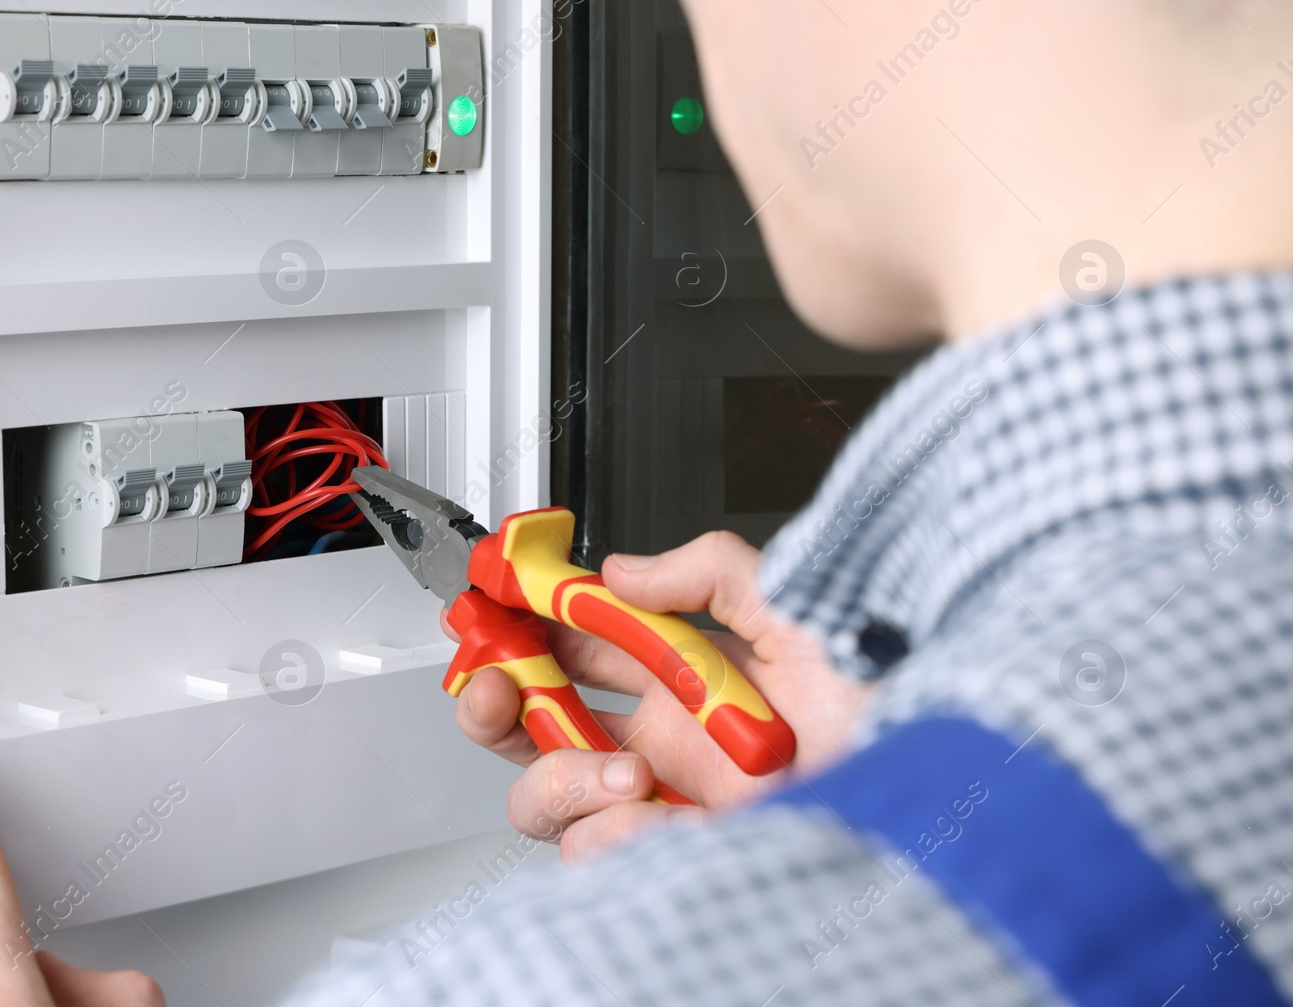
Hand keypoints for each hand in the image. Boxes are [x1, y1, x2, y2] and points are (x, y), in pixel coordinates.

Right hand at [452, 531, 869, 862]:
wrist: (931, 772)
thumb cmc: (883, 692)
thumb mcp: (794, 601)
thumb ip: (709, 569)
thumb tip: (622, 570)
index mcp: (677, 677)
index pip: (572, 649)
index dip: (520, 628)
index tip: (492, 607)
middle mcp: (660, 740)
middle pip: (534, 727)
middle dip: (496, 702)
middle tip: (496, 684)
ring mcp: (664, 800)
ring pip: (546, 796)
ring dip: (563, 777)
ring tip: (627, 769)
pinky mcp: (677, 852)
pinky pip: (598, 853)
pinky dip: (612, 835)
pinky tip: (653, 814)